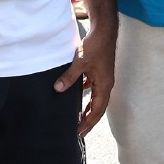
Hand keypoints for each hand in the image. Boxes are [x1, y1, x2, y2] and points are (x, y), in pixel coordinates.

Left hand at [55, 19, 115, 136]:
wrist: (104, 31)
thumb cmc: (95, 47)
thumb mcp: (80, 63)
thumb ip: (69, 77)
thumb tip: (57, 89)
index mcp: (104, 85)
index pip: (97, 110)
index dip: (89, 122)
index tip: (80, 132)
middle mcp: (106, 84)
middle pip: (98, 107)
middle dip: (89, 120)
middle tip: (79, 132)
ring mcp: (103, 78)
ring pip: (97, 98)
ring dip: (89, 109)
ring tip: (79, 118)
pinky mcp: (99, 71)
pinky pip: (93, 88)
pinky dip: (87, 94)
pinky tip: (77, 93)